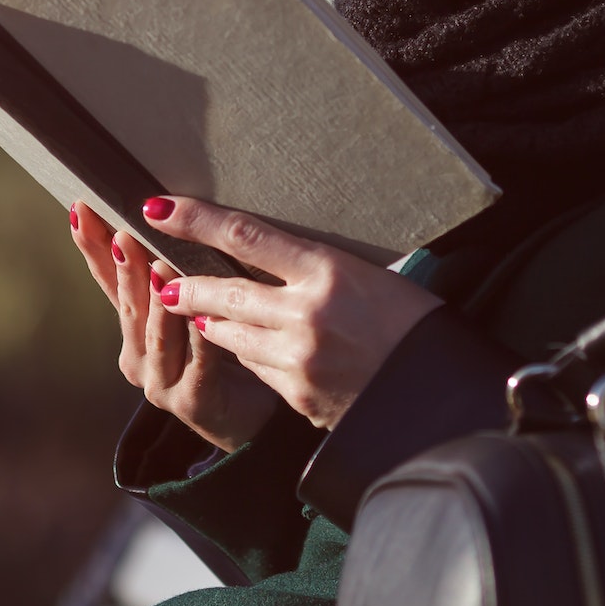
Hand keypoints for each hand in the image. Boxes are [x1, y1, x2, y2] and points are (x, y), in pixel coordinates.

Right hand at [69, 201, 278, 451]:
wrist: (240, 419)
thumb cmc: (212, 354)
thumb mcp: (182, 310)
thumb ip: (166, 275)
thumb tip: (158, 211)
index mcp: (131, 330)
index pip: (106, 281)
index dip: (93, 247)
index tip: (81, 211)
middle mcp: (137, 357)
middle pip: (128, 305)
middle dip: (124, 267)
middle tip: (123, 233)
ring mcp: (161, 382)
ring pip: (157, 333)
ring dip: (157, 299)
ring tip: (158, 265)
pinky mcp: (192, 401)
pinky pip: (198, 361)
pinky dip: (198, 335)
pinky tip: (201, 314)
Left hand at [143, 196, 440, 429]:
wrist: (445, 398)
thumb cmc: (417, 326)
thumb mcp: (373, 278)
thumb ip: (317, 270)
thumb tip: (270, 258)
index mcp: (330, 272)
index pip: (245, 235)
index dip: (195, 219)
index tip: (159, 207)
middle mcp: (307, 315)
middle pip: (223, 289)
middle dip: (186, 282)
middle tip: (161, 275)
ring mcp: (299, 360)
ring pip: (229, 334)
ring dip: (210, 320)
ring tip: (194, 307)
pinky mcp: (298, 396)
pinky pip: (255, 368)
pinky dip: (245, 354)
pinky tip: (242, 345)